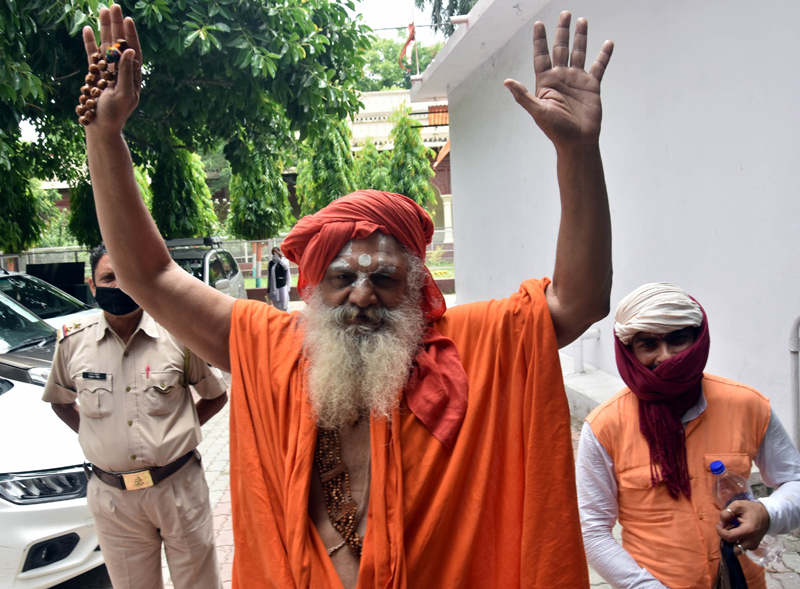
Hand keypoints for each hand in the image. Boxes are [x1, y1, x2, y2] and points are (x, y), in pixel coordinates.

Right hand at [82, 4, 141, 132]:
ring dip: (104, 28)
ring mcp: (108, 71)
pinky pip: (93, 56)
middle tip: (114, 6)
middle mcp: (122, 71)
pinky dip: (90, 43)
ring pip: (106, 46)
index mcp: (133, 76)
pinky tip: (87, 29)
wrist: (100, 126)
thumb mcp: (124, 94)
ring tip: (102, 10)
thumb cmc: (115, 114)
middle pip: (120, 43)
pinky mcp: (96, 75)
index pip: (133, 51)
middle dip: (117, 25)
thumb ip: (127, 73)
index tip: (127, 19)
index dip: (130, 35)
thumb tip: (130, 51)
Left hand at [504, 12, 613, 148]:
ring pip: (579, 53)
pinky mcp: (592, 86)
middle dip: (562, 31)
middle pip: (561, 49)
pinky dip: (604, 55)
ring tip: (582, 21)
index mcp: (546, 82)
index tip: (539, 24)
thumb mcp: (538, 111)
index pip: (541, 56)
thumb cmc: (556, 130)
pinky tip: (608, 43)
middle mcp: (561, 78)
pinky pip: (599, 67)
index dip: (540, 40)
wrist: (577, 141)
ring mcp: (577, 80)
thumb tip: (507, 82)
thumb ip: (523, 96)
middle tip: (565, 13)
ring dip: (580, 37)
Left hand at [716, 500, 770, 550]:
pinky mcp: (754, 547)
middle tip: (724, 530)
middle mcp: (751, 541)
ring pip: (736, 550)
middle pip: (732, 549)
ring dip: (730, 543)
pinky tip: (737, 534)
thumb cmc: (751, 509)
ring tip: (731, 531)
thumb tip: (721, 524)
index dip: (720, 531)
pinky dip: (736, 543)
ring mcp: (753, 546)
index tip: (718, 524)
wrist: (767, 515)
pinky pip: (741, 548)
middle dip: (725, 541)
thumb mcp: (737, 505)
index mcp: (748, 530)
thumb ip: (726, 514)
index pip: (729, 537)